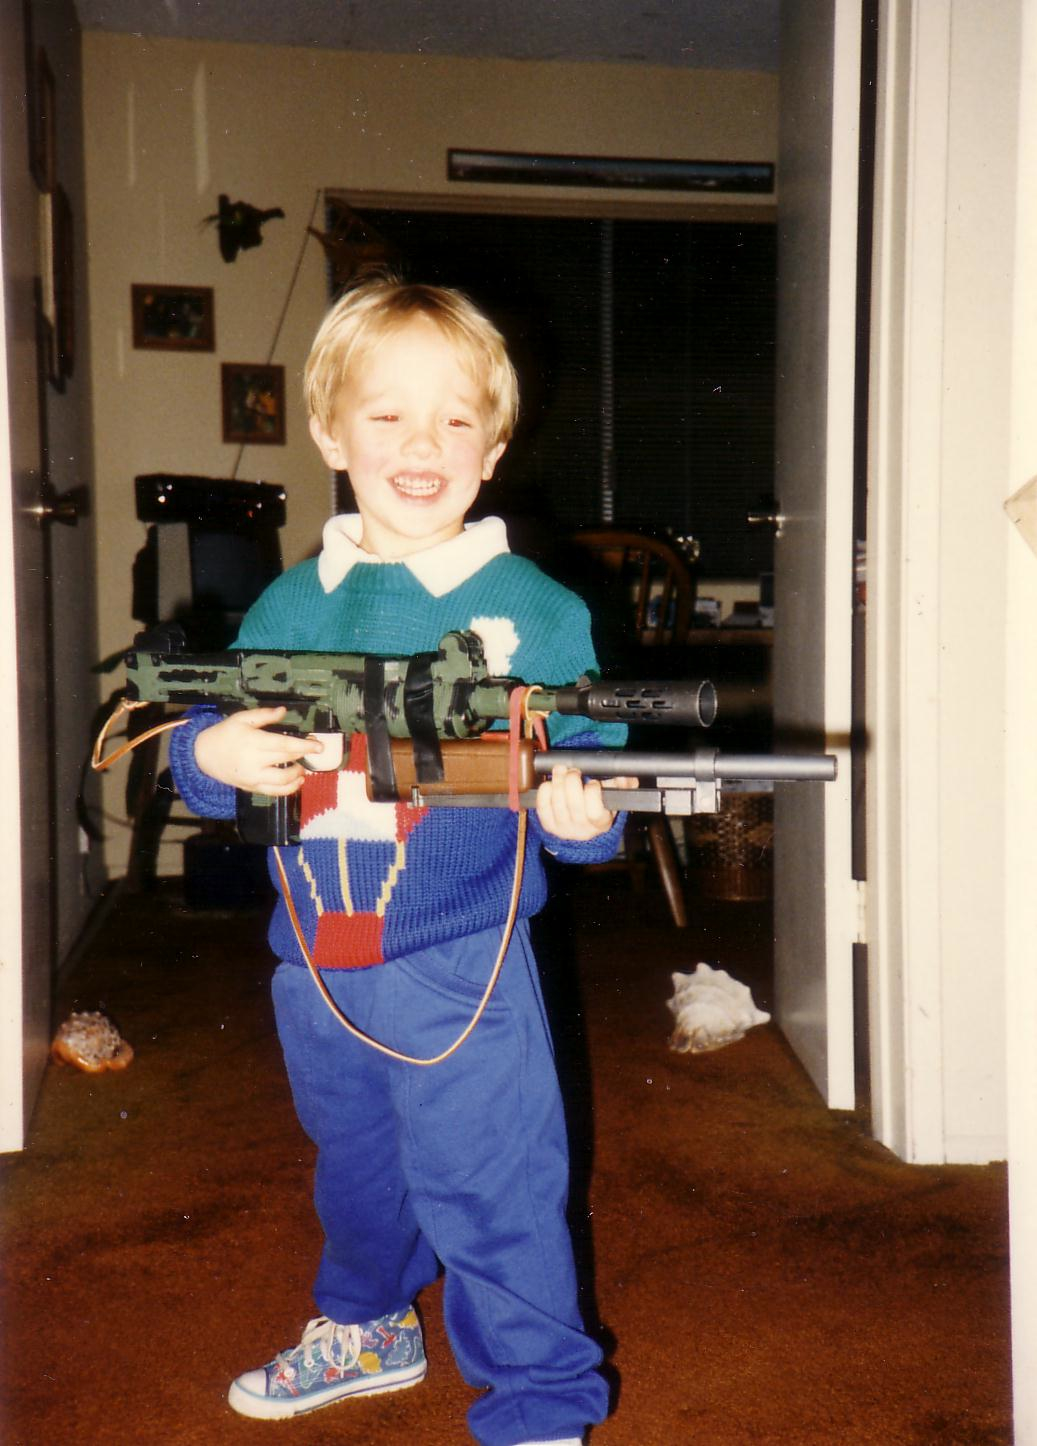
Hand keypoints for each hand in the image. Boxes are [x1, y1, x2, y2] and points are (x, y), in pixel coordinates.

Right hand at [193, 707, 320, 795]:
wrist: (203, 755)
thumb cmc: (225, 734)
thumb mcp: (241, 719)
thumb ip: (264, 716)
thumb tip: (284, 711)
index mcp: (253, 742)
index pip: (284, 745)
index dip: (304, 746)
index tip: (319, 746)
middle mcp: (254, 762)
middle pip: (286, 761)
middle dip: (304, 756)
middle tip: (314, 751)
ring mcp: (253, 777)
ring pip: (282, 781)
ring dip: (298, 775)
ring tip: (303, 767)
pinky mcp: (251, 787)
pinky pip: (274, 792)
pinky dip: (289, 789)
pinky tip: (297, 781)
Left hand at [535, 764, 635, 841]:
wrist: (580, 830)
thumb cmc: (599, 810)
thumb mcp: (614, 800)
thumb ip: (624, 786)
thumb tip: (625, 777)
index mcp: (600, 823)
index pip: (595, 811)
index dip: (592, 794)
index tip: (593, 782)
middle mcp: (581, 829)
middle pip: (573, 804)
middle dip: (572, 782)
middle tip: (573, 770)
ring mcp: (563, 828)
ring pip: (557, 803)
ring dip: (557, 782)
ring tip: (560, 770)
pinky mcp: (548, 825)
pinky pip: (543, 807)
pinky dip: (545, 792)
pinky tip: (550, 783)